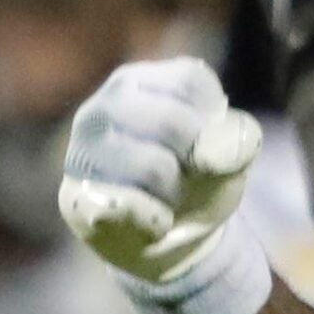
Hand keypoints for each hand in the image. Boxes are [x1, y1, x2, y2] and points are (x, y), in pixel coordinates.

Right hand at [60, 58, 263, 284]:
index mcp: (141, 80)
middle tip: (188, 171)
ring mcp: (84, 150)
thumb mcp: (234, 149)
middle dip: (197, 158)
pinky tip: (155, 221)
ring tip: (167, 193)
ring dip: (177, 191)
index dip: (215, 118)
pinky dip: (157, 221)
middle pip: (172, 121)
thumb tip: (210, 155)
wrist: (176, 233)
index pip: (191, 82)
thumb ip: (236, 140)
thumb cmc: (202, 174)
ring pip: (153, 166)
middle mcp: (104, 106)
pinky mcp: (77, 197)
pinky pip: (129, 207)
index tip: (209, 138)